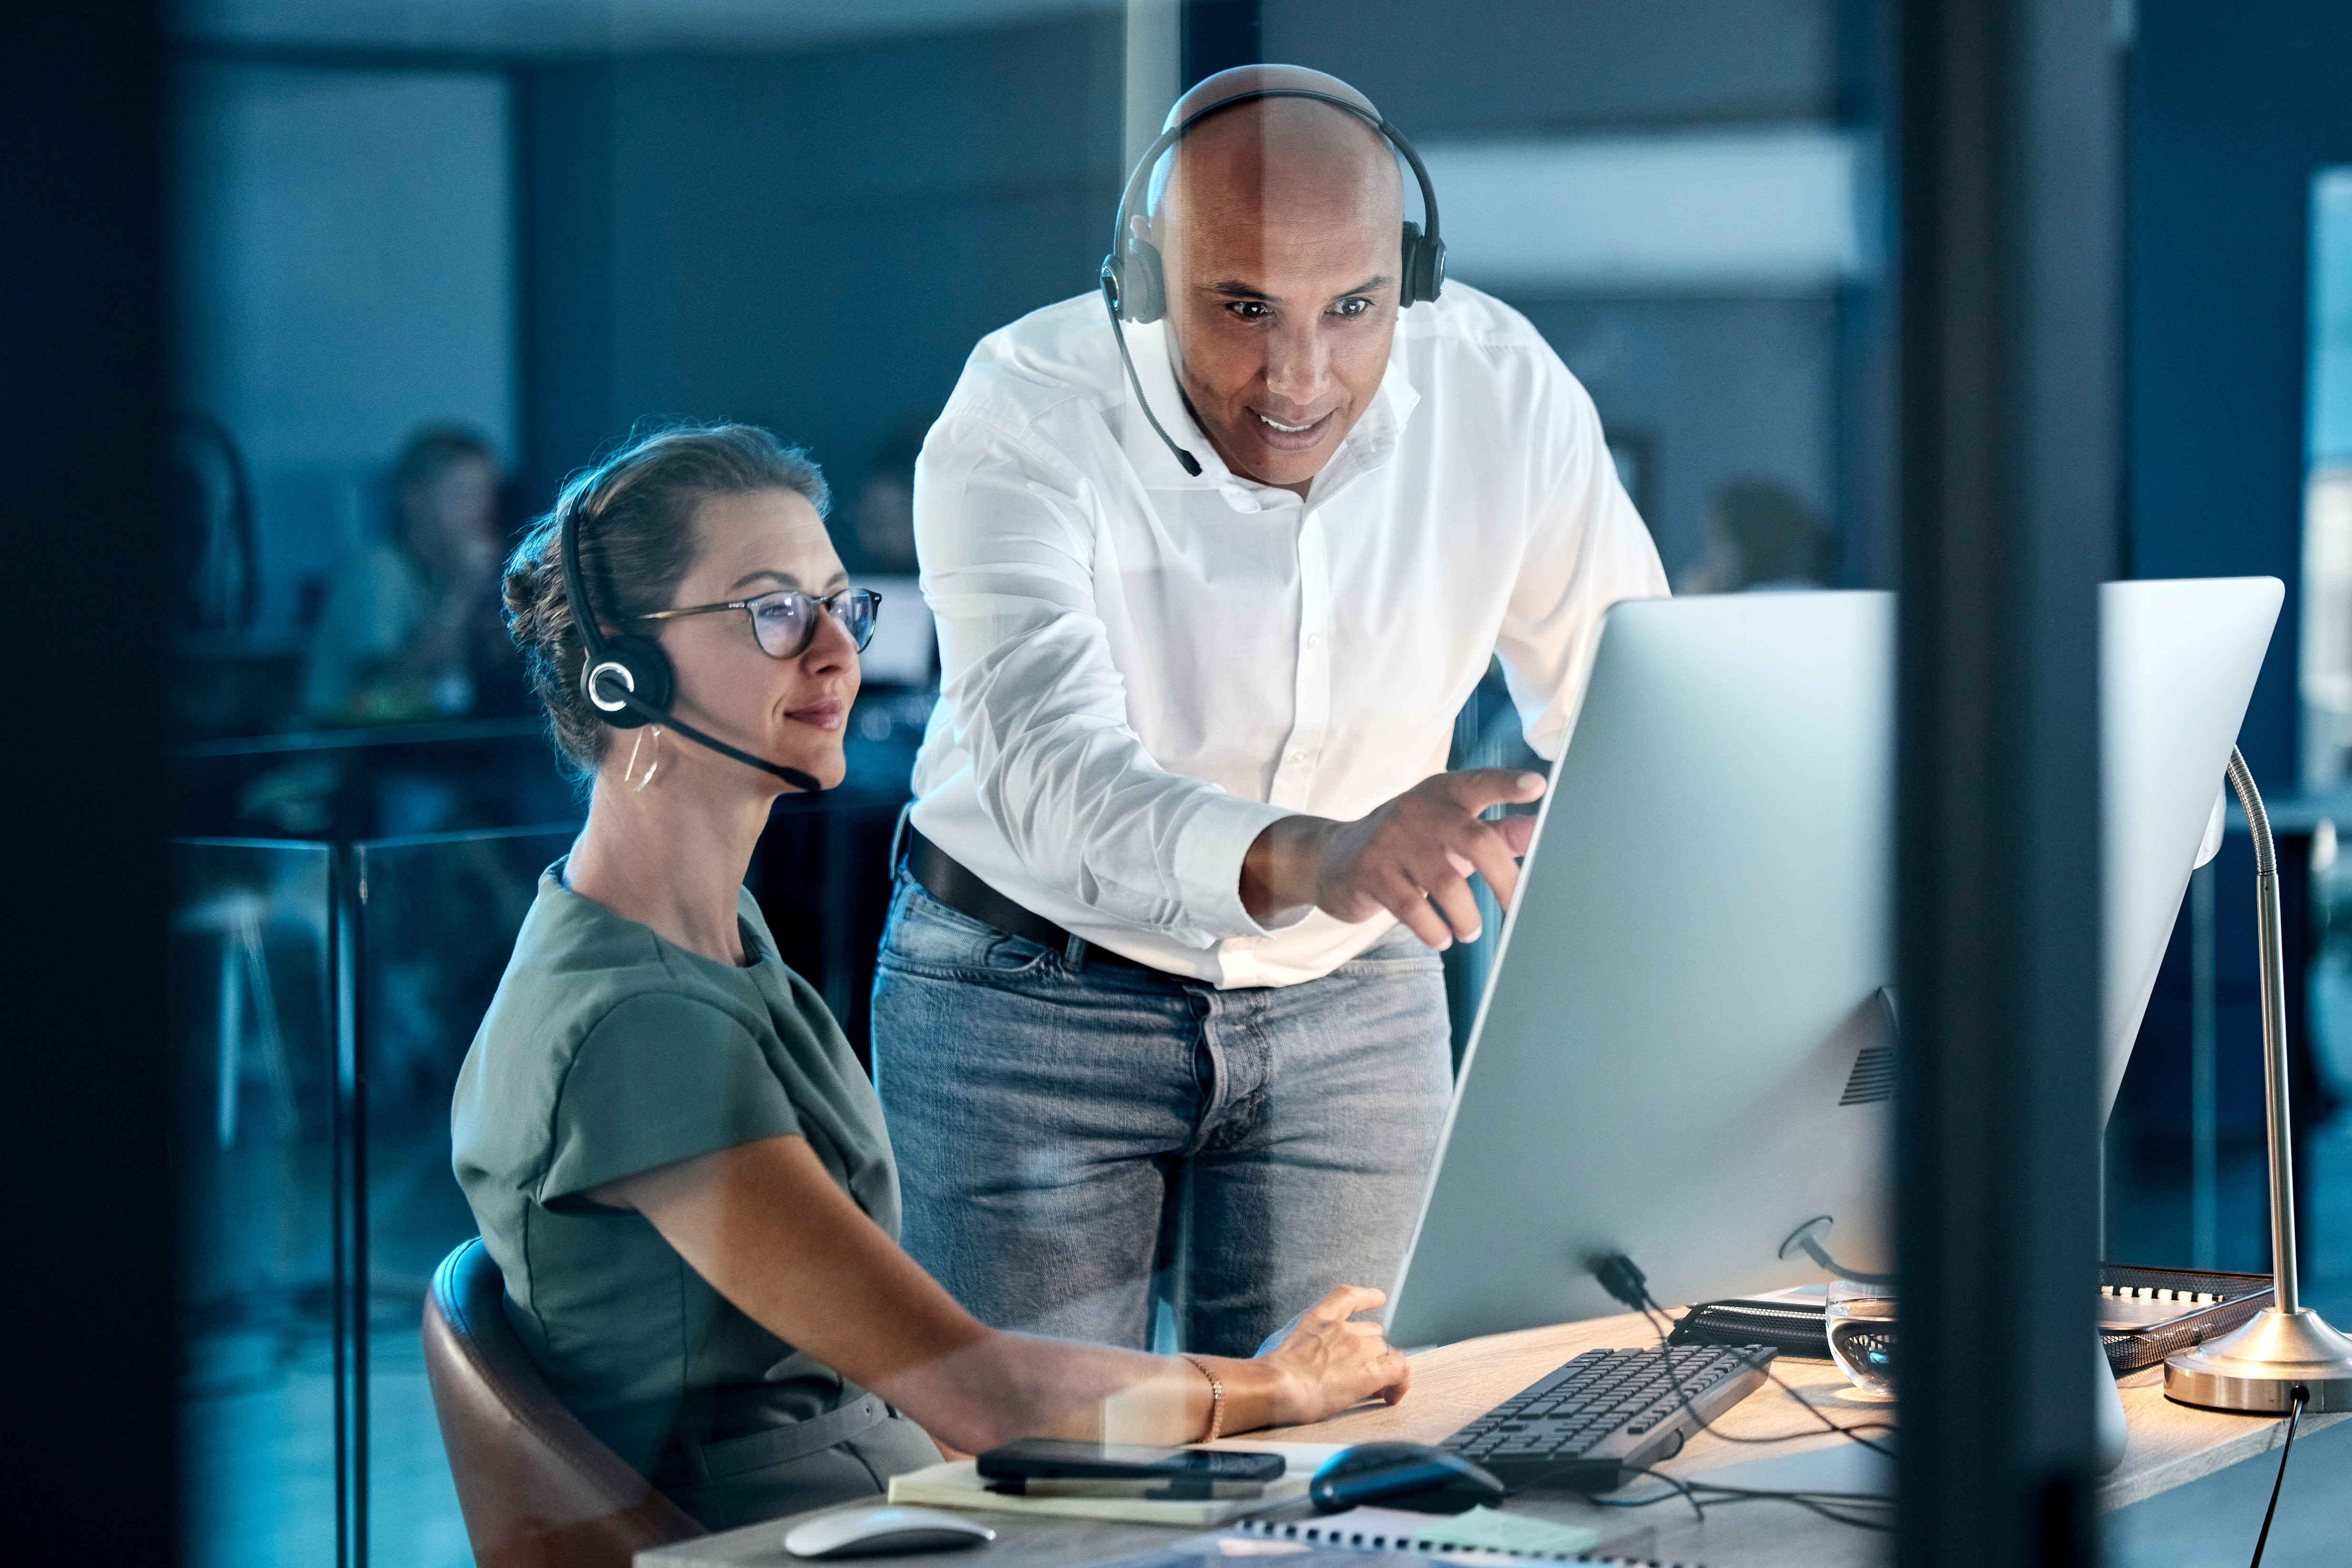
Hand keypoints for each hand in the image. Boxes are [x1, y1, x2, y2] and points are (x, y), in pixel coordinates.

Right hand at [1240, 768, 1545, 947]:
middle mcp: (1416, 810)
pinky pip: (1413, 908)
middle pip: (1474, 840)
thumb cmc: (1410, 845)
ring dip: (1467, 917)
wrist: (1334, 859)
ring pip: (1446, 883)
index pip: (1479, 784)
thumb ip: (1497, 833)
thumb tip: (1539, 830)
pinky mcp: (1368, 871)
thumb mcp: (1451, 832)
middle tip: (1516, 908)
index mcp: (1442, 794)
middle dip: (1504, 881)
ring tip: (1470, 931)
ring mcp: (1389, 839)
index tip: (1538, 786)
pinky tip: (1441, 937)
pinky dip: (1434, 930)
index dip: (1507, 785)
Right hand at [1255, 1286, 1410, 1424]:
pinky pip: (1400, 1370)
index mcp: (1317, 1318)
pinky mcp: (1369, 1372)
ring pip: (1387, 1351)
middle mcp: (1342, 1328)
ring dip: (1383, 1368)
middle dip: (1371, 1352)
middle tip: (1365, 1373)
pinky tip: (1392, 1396)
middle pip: (1373, 1333)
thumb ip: (1299, 1342)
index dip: (1366, 1297)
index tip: (1378, 1298)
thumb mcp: (1280, 1342)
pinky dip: (1401, 1383)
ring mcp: (1358, 1348)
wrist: (1274, 1384)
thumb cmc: (1269, 1371)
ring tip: (1378, 1390)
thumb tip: (1298, 1358)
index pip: (1348, 1296)